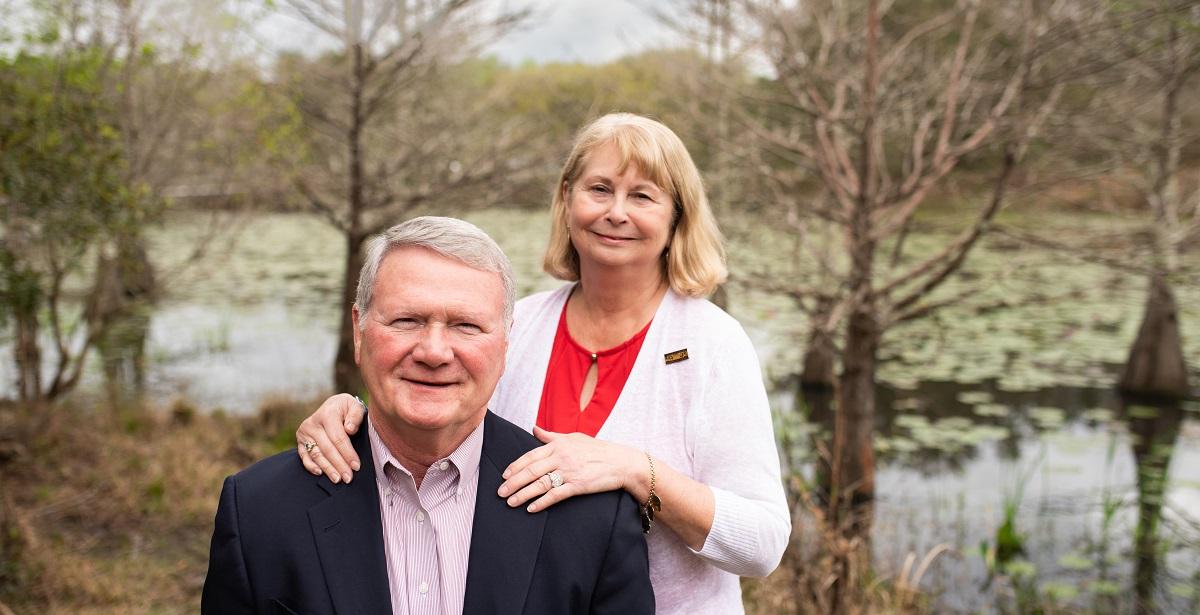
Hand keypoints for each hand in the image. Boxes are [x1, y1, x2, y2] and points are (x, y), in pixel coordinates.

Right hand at [296, 393, 366, 482]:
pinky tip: (320, 473)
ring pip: (316, 454)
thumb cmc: (346, 409)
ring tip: (337, 479)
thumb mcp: (354, 406)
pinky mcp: (300, 441)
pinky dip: (311, 466)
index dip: (348, 453)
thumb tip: (350, 429)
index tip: (356, 466)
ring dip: (327, 469)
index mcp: (327, 414)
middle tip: (348, 478)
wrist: (332, 407)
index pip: (338, 438)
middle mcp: (313, 423)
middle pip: (327, 449)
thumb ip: (356, 415)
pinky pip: (304, 456)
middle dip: (339, 465)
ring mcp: (304, 433)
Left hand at [497, 427, 636, 512]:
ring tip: (510, 502)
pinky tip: (531, 508)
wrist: (621, 462)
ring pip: (540, 484)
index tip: (504, 475)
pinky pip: (555, 495)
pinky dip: (542, 502)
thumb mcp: (574, 438)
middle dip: (514, 482)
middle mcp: (562, 457)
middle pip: (531, 470)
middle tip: (500, 492)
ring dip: (523, 494)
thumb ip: (552, 436)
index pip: (531, 455)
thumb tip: (534, 429)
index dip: (516, 466)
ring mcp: (569, 471)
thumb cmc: (598, 450)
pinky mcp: (578, 485)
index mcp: (559, 445)